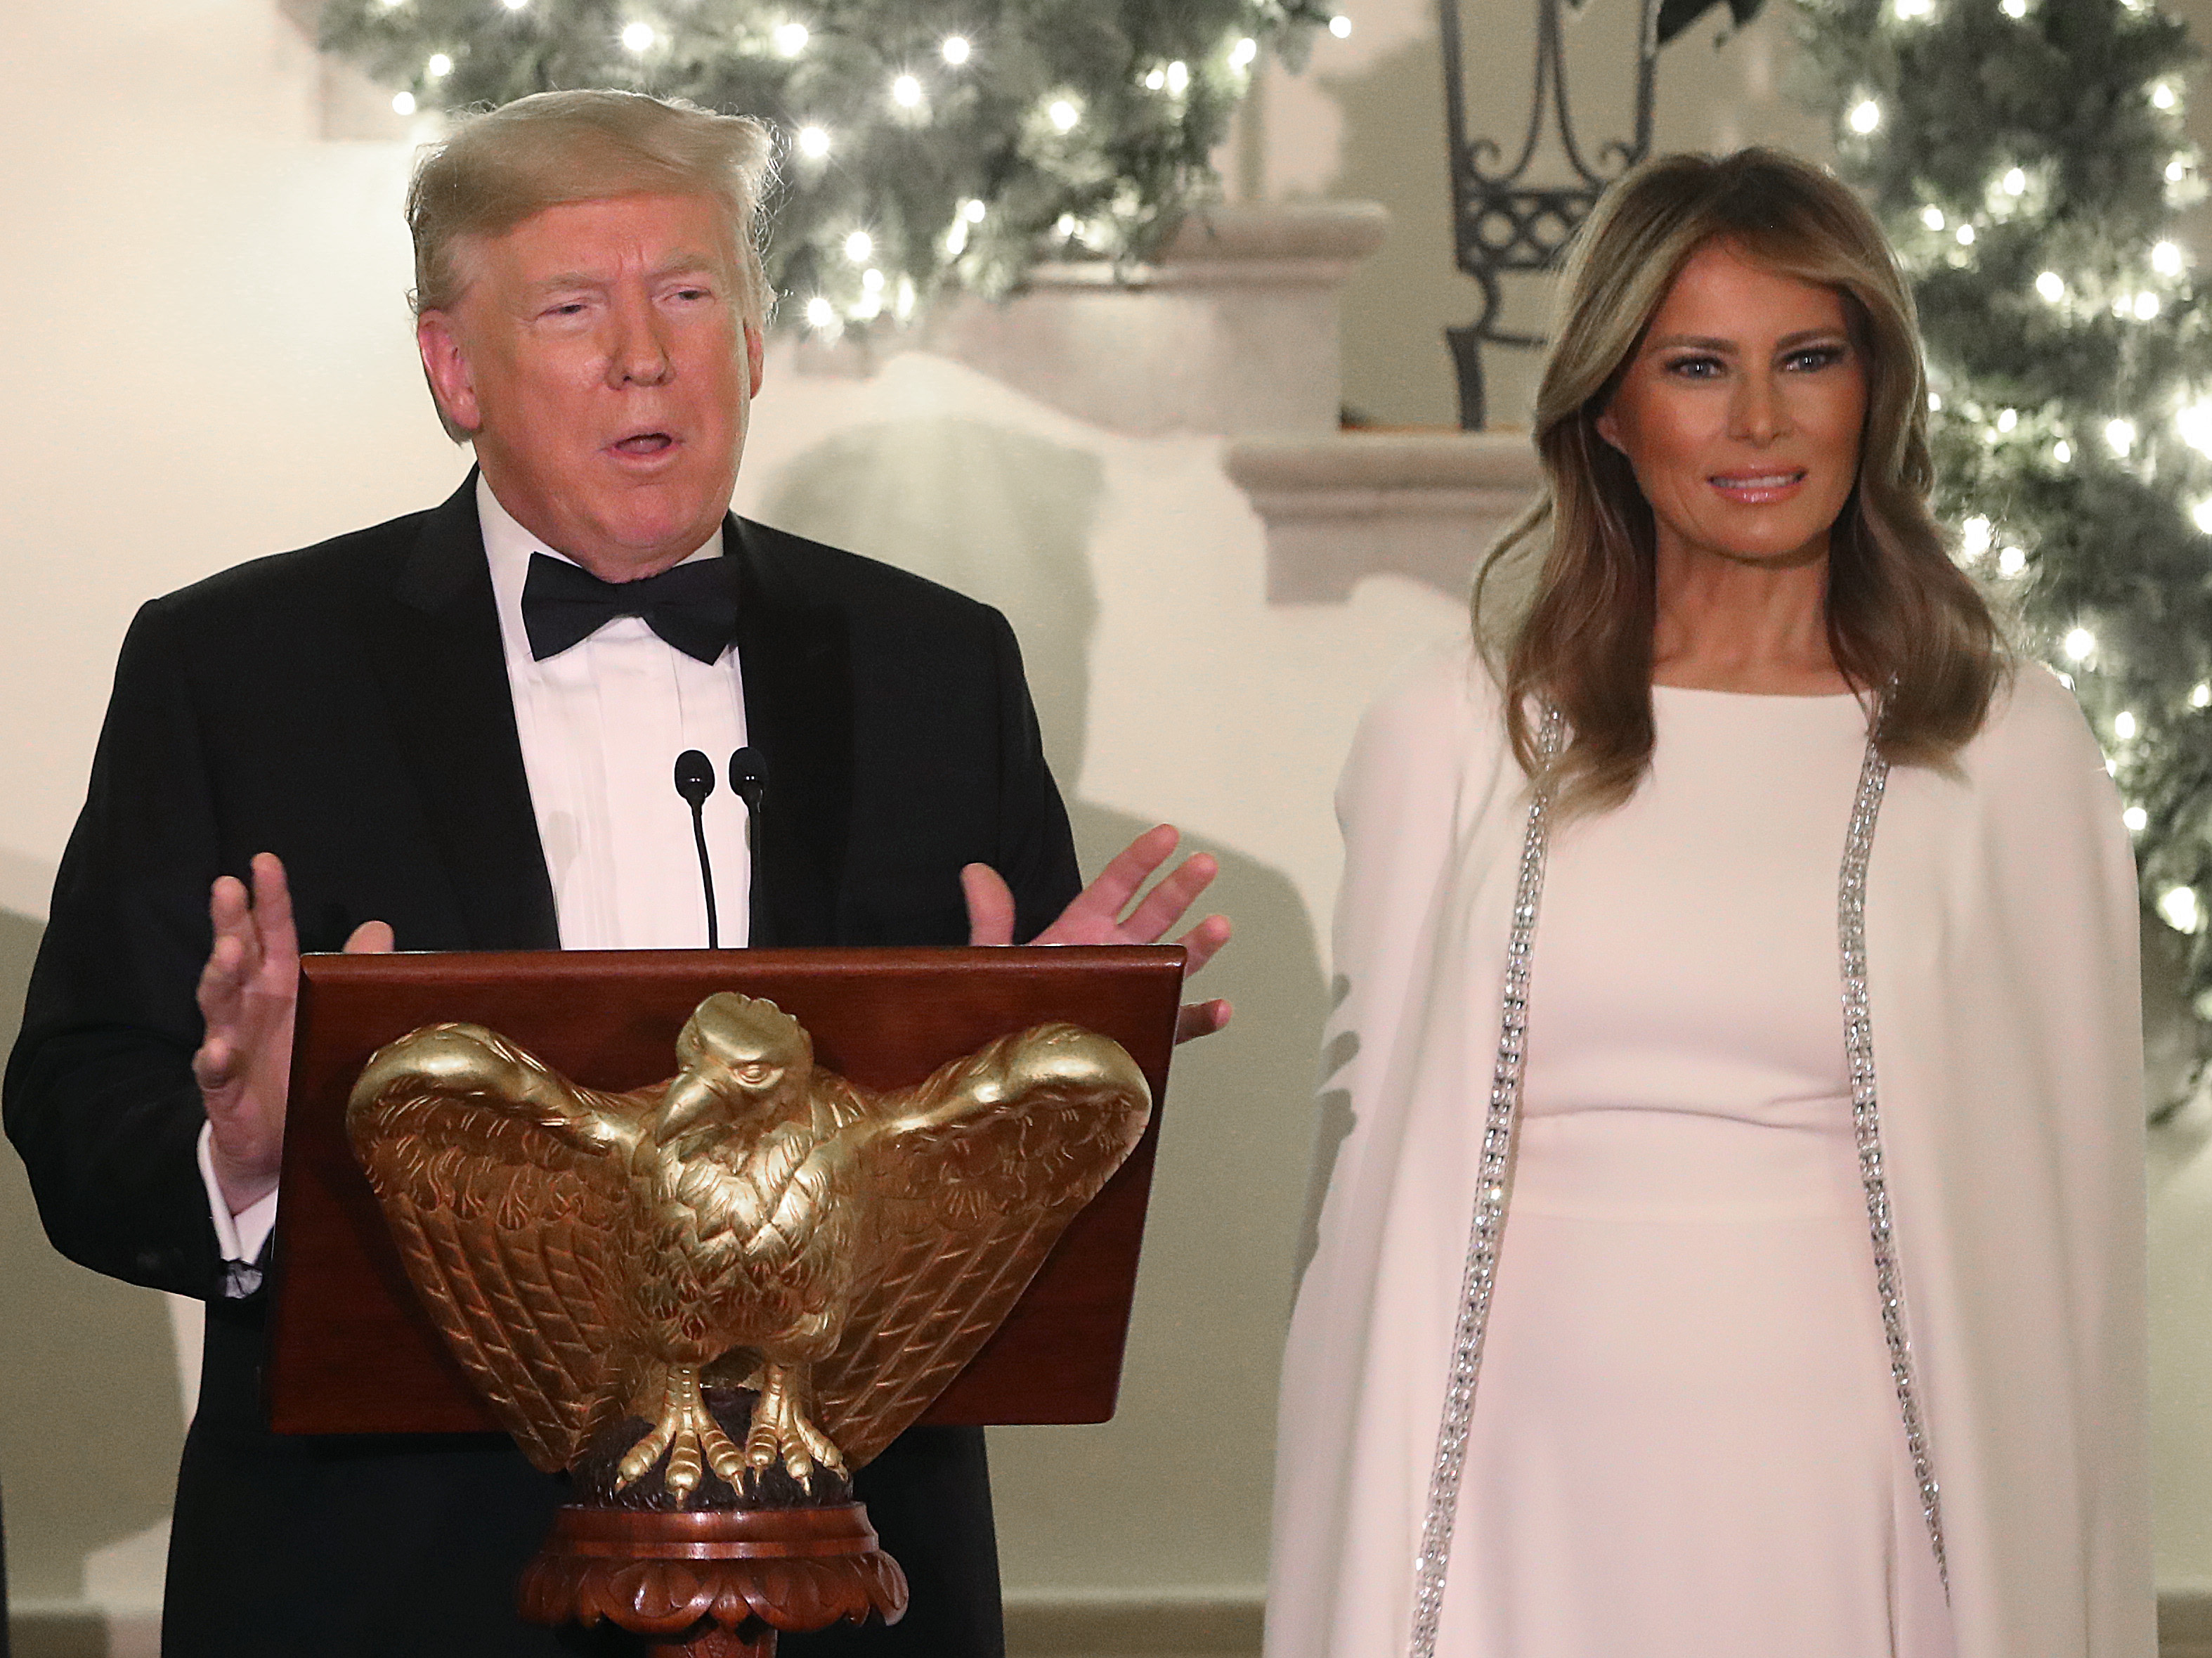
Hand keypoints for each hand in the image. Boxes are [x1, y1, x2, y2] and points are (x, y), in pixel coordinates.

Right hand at [194, 853, 392, 1213]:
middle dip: (230, 922)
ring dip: (220, 976)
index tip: (264, 861)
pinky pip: (213, 1072)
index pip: (272, 933)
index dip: (268, 899)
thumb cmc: (300, 1065)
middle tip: (227, 888)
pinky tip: (219, 1047)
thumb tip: (379, 927)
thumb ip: (350, 972)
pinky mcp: (223, 1090)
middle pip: (235, 957)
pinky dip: (215, 1058)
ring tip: (228, 952)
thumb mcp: (331, 1014)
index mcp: (279, 984)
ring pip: (218, 1005)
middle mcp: (250, 1007)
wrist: (279, 1145)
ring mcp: (231, 1045)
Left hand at [963, 824, 1231, 1044]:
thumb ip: (992, 918)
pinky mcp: (1146, 1030)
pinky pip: (1178, 1023)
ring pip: (1176, 962)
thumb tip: (975, 872)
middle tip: (1205, 864)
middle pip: (1156, 914)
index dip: (1142, 859)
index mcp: (1083, 930)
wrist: (1014, 1065)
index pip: (1117, 885)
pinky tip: (1218, 1008)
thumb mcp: (995, 959)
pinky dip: (1200, 1017)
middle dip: (1181, 888)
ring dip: (1199, 945)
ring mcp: (1136, 991)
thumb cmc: (1008, 1007)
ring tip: (1219, 927)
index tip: (1168, 835)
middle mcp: (1117, 954)